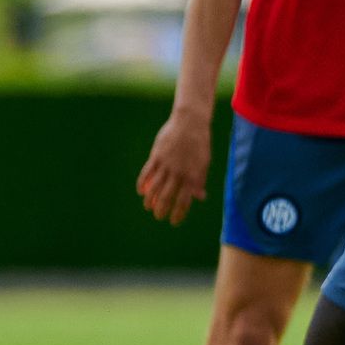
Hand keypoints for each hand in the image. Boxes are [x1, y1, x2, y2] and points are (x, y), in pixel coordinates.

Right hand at [137, 110, 212, 224]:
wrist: (190, 122)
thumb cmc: (199, 143)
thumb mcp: (204, 162)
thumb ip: (199, 180)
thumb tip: (200, 197)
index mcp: (193, 176)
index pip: (184, 200)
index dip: (179, 213)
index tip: (174, 222)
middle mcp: (179, 172)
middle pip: (167, 196)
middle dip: (162, 209)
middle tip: (158, 217)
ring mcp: (166, 164)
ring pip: (154, 187)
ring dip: (149, 199)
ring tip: (147, 207)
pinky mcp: (156, 155)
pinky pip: (146, 172)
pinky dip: (142, 183)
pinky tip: (140, 191)